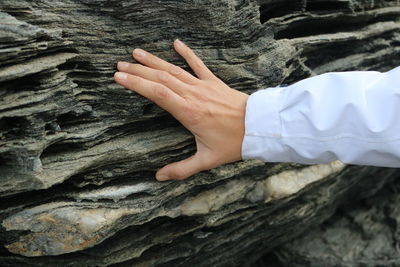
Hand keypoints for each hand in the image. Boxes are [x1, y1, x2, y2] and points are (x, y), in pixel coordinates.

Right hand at [114, 39, 248, 180]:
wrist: (259, 126)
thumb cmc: (234, 143)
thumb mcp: (207, 160)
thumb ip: (181, 169)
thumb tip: (158, 177)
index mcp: (188, 112)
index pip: (157, 93)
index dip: (136, 83)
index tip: (119, 77)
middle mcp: (193, 95)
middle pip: (161, 78)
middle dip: (138, 71)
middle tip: (120, 65)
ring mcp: (203, 86)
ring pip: (174, 70)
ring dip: (154, 61)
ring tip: (136, 53)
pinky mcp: (214, 82)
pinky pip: (198, 64)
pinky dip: (187, 53)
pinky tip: (176, 43)